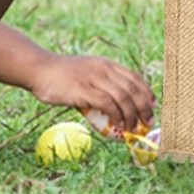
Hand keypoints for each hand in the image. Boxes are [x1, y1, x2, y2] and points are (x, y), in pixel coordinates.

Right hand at [29, 55, 154, 133]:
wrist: (40, 70)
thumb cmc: (61, 76)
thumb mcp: (86, 72)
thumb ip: (100, 84)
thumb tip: (113, 106)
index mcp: (106, 64)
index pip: (134, 77)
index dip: (146, 92)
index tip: (152, 106)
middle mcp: (103, 69)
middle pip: (132, 88)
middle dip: (144, 107)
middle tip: (148, 122)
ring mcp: (94, 78)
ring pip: (123, 97)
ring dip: (133, 115)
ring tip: (134, 129)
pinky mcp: (84, 90)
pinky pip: (108, 104)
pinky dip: (117, 116)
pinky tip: (120, 125)